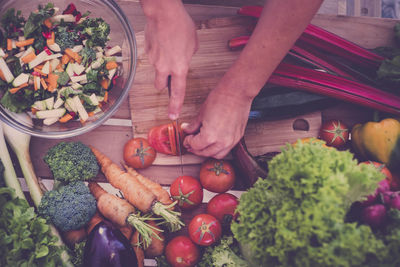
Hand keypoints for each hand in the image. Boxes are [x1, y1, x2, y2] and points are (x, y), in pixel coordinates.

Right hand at [144, 3, 197, 119]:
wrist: (163, 14)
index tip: (173, 114)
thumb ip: (188, 56)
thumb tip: (184, 58)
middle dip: (164, 82)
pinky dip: (157, 51)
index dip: (175, 106)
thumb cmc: (180, 26)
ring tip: (168, 48)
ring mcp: (153, 60)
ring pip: (156, 69)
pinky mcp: (146, 51)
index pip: (177, 93)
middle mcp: (164, 68)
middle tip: (168, 74)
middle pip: (160, 85)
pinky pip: (152, 56)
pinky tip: (163, 40)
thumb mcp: (193, 44)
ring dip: (161, 64)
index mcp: (179, 68)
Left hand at [183, 85, 251, 158]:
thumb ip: (193, 126)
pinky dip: (218, 148)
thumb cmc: (221, 99)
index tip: (186, 139)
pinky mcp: (238, 137)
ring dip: (208, 152)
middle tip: (191, 143)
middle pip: (205, 153)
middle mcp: (222, 142)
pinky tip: (214, 142)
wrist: (237, 92)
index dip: (188, 142)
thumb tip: (187, 130)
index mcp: (210, 136)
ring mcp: (231, 141)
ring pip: (216, 154)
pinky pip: (226, 149)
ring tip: (202, 145)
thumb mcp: (201, 113)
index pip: (195, 146)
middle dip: (196, 149)